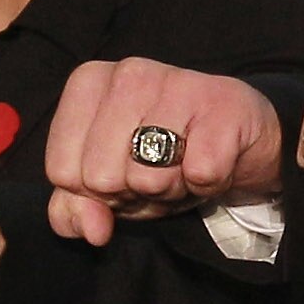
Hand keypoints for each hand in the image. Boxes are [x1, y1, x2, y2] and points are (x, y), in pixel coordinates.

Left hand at [43, 59, 285, 243]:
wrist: (241, 139)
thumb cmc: (164, 156)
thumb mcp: (109, 184)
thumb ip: (76, 207)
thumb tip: (91, 229)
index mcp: (87, 83)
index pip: (62, 169)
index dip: (93, 193)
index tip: (121, 172)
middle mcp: (128, 73)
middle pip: (101, 178)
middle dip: (132, 192)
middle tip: (157, 172)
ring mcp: (177, 82)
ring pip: (148, 178)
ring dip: (171, 189)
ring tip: (184, 166)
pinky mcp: (223, 105)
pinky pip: (200, 174)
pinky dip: (207, 185)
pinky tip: (214, 161)